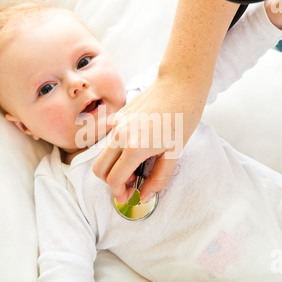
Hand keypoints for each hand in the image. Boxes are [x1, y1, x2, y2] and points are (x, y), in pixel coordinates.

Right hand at [93, 75, 205, 203]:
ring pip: (103, 155)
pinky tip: (138, 145)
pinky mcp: (119, 116)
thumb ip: (158, 178)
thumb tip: (144, 196)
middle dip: (111, 182)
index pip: (113, 180)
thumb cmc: (182, 116)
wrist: (180, 84)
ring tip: (137, 165)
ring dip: (114, 166)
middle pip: (99, 170)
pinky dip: (117, 150)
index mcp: (134, 147)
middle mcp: (119, 135)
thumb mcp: (174, 153)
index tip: (128, 197)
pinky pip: (110, 139)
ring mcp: (117, 124)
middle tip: (130, 184)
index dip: (119, 193)